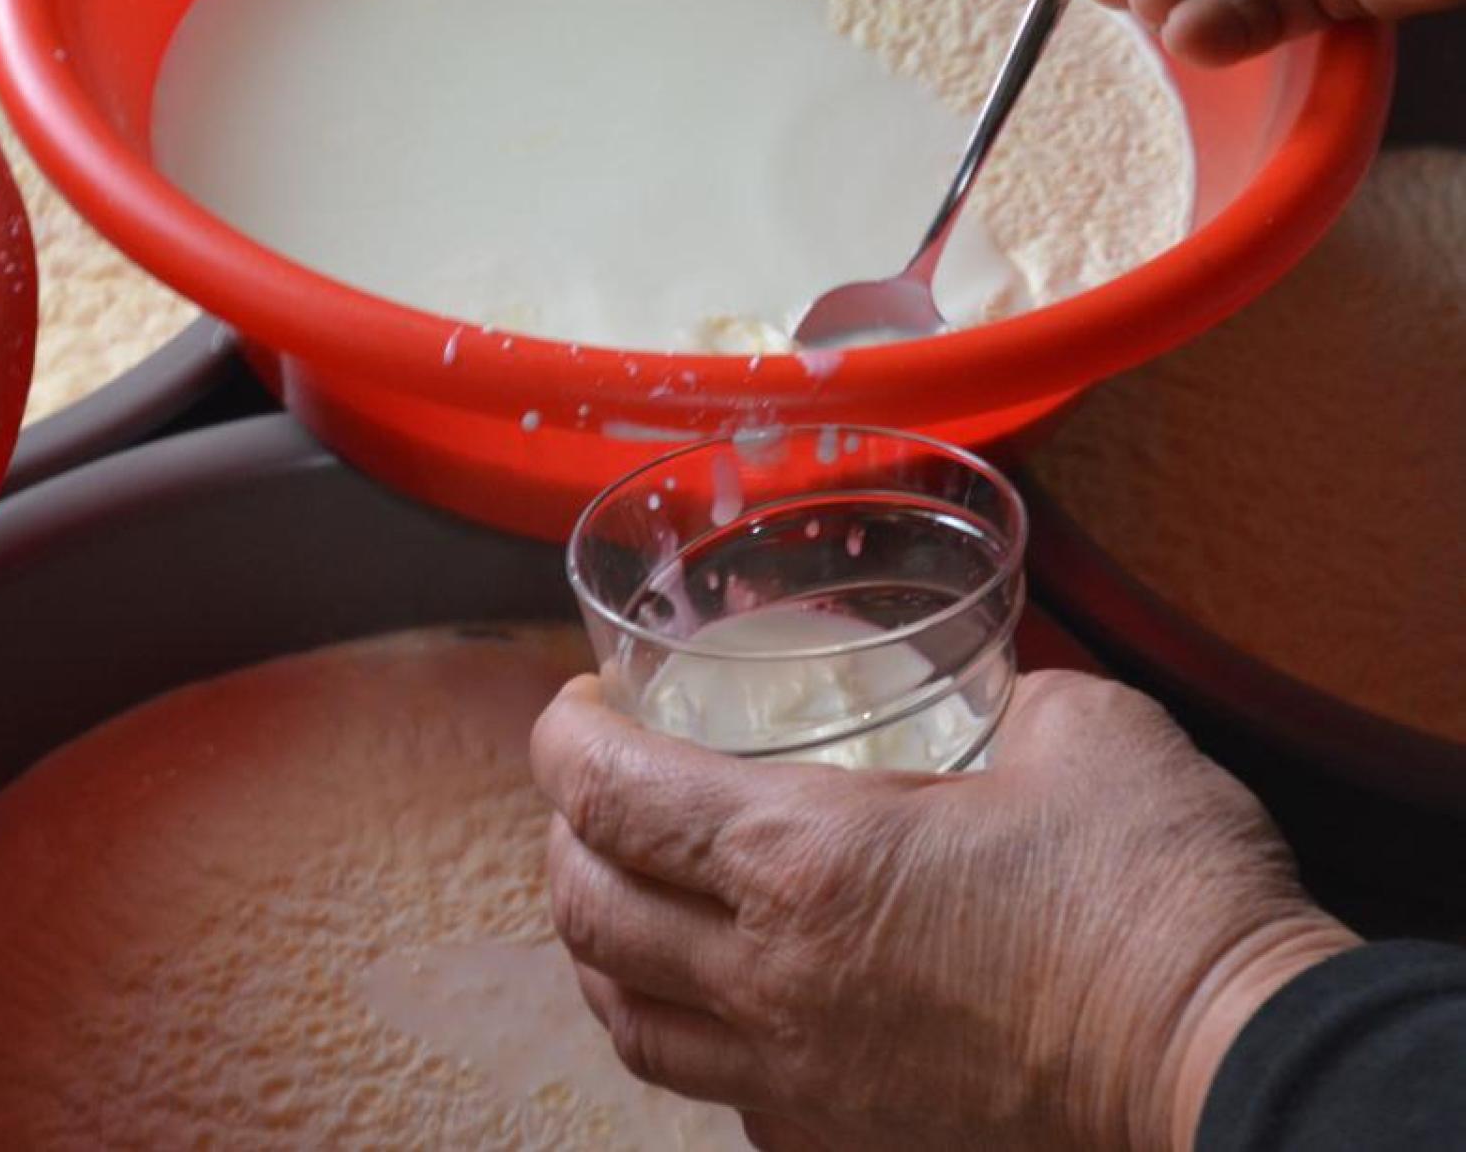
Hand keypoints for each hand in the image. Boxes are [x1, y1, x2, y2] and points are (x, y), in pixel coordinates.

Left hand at [532, 669, 1355, 1151]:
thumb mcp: (1081, 729)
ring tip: (619, 892)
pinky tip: (723, 995)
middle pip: (588, 910)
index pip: (612, 794)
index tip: (577, 702)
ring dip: (598, 943)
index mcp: (804, 859)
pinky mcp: (846, 1141)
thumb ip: (1006, 695)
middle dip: (564, 834)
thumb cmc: (1158, 888)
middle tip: (596, 785)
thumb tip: (992, 696)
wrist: (1236, 1069)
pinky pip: (716, 1088)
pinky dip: (684, 1030)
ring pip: (627, 1020)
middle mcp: (771, 979)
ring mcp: (801, 1078)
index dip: (565, 737)